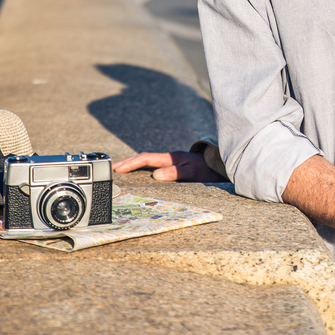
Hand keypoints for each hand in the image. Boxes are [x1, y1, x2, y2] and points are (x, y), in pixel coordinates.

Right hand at [111, 151, 225, 181]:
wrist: (222, 166)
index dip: (131, 163)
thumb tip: (156, 175)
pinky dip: (144, 170)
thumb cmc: (209, 170)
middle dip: (128, 163)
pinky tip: (140, 176)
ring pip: (149, 162)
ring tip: (121, 172)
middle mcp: (170, 158)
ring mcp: (172, 162)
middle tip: (112, 169)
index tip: (118, 169)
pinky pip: (155, 167)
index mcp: (171, 157)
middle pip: (144, 159)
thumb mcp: (193, 172)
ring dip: (135, 166)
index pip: (146, 158)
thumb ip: (175, 172)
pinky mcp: (175, 167)